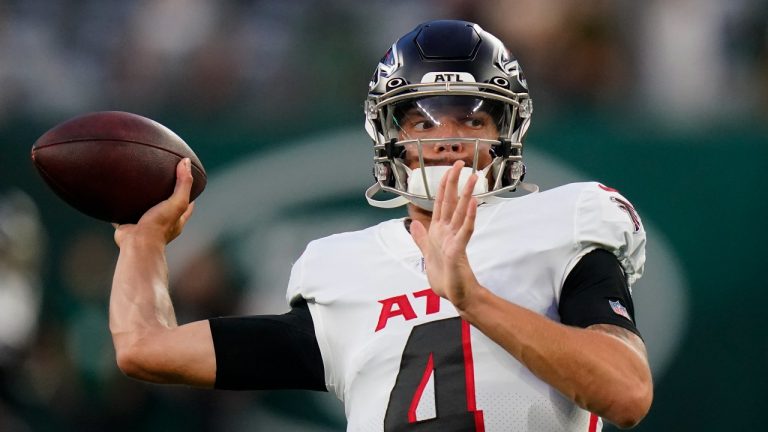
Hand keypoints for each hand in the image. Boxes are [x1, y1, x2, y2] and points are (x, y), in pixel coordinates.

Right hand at [113, 158, 195, 247]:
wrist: (137, 243)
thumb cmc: (159, 225)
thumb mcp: (177, 202)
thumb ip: (183, 183)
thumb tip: (186, 161)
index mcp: (176, 220)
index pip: (187, 205)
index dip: (188, 192)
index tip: (185, 179)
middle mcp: (161, 223)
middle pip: (165, 207)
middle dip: (163, 196)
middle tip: (159, 180)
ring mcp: (144, 225)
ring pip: (143, 210)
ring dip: (141, 201)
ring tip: (135, 185)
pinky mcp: (128, 226)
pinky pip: (122, 214)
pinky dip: (120, 207)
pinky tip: (114, 195)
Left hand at [409, 161, 481, 309]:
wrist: (455, 295)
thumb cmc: (445, 277)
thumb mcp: (427, 254)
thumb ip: (421, 238)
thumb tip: (414, 224)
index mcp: (440, 231)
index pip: (441, 202)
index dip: (444, 185)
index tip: (449, 169)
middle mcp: (448, 231)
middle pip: (452, 201)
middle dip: (455, 181)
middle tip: (462, 163)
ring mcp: (455, 239)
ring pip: (461, 212)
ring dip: (467, 194)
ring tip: (473, 178)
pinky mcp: (459, 249)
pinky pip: (465, 230)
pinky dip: (470, 216)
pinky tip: (473, 203)